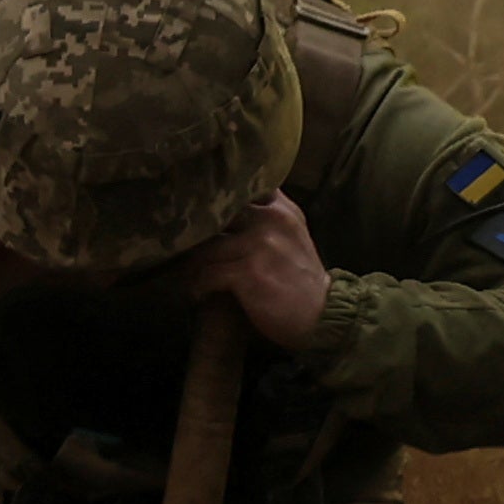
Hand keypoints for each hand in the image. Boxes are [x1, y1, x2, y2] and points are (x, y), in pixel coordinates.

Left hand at [174, 195, 332, 350]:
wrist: (322, 315)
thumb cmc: (300, 280)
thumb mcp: (292, 237)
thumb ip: (266, 218)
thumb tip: (226, 208)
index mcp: (282, 209)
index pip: (241, 188)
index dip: (215, 200)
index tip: (196, 214)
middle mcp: (271, 219)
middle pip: (215, 214)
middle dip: (195, 233)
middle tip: (181, 248)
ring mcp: (260, 244)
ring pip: (205, 247)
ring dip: (192, 266)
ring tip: (188, 277)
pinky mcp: (248, 271)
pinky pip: (207, 273)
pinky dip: (198, 286)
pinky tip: (198, 294)